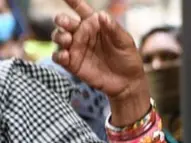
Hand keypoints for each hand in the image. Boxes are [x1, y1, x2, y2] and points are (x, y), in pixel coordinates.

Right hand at [51, 0, 148, 115]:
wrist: (128, 82)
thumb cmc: (128, 58)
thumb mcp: (125, 42)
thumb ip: (113, 28)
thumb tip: (102, 15)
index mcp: (94, 24)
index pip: (81, 9)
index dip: (72, 1)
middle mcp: (82, 33)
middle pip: (65, 22)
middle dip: (61, 20)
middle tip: (66, 23)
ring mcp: (75, 48)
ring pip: (58, 37)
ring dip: (59, 36)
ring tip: (68, 40)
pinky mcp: (72, 63)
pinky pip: (58, 56)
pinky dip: (58, 55)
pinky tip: (65, 55)